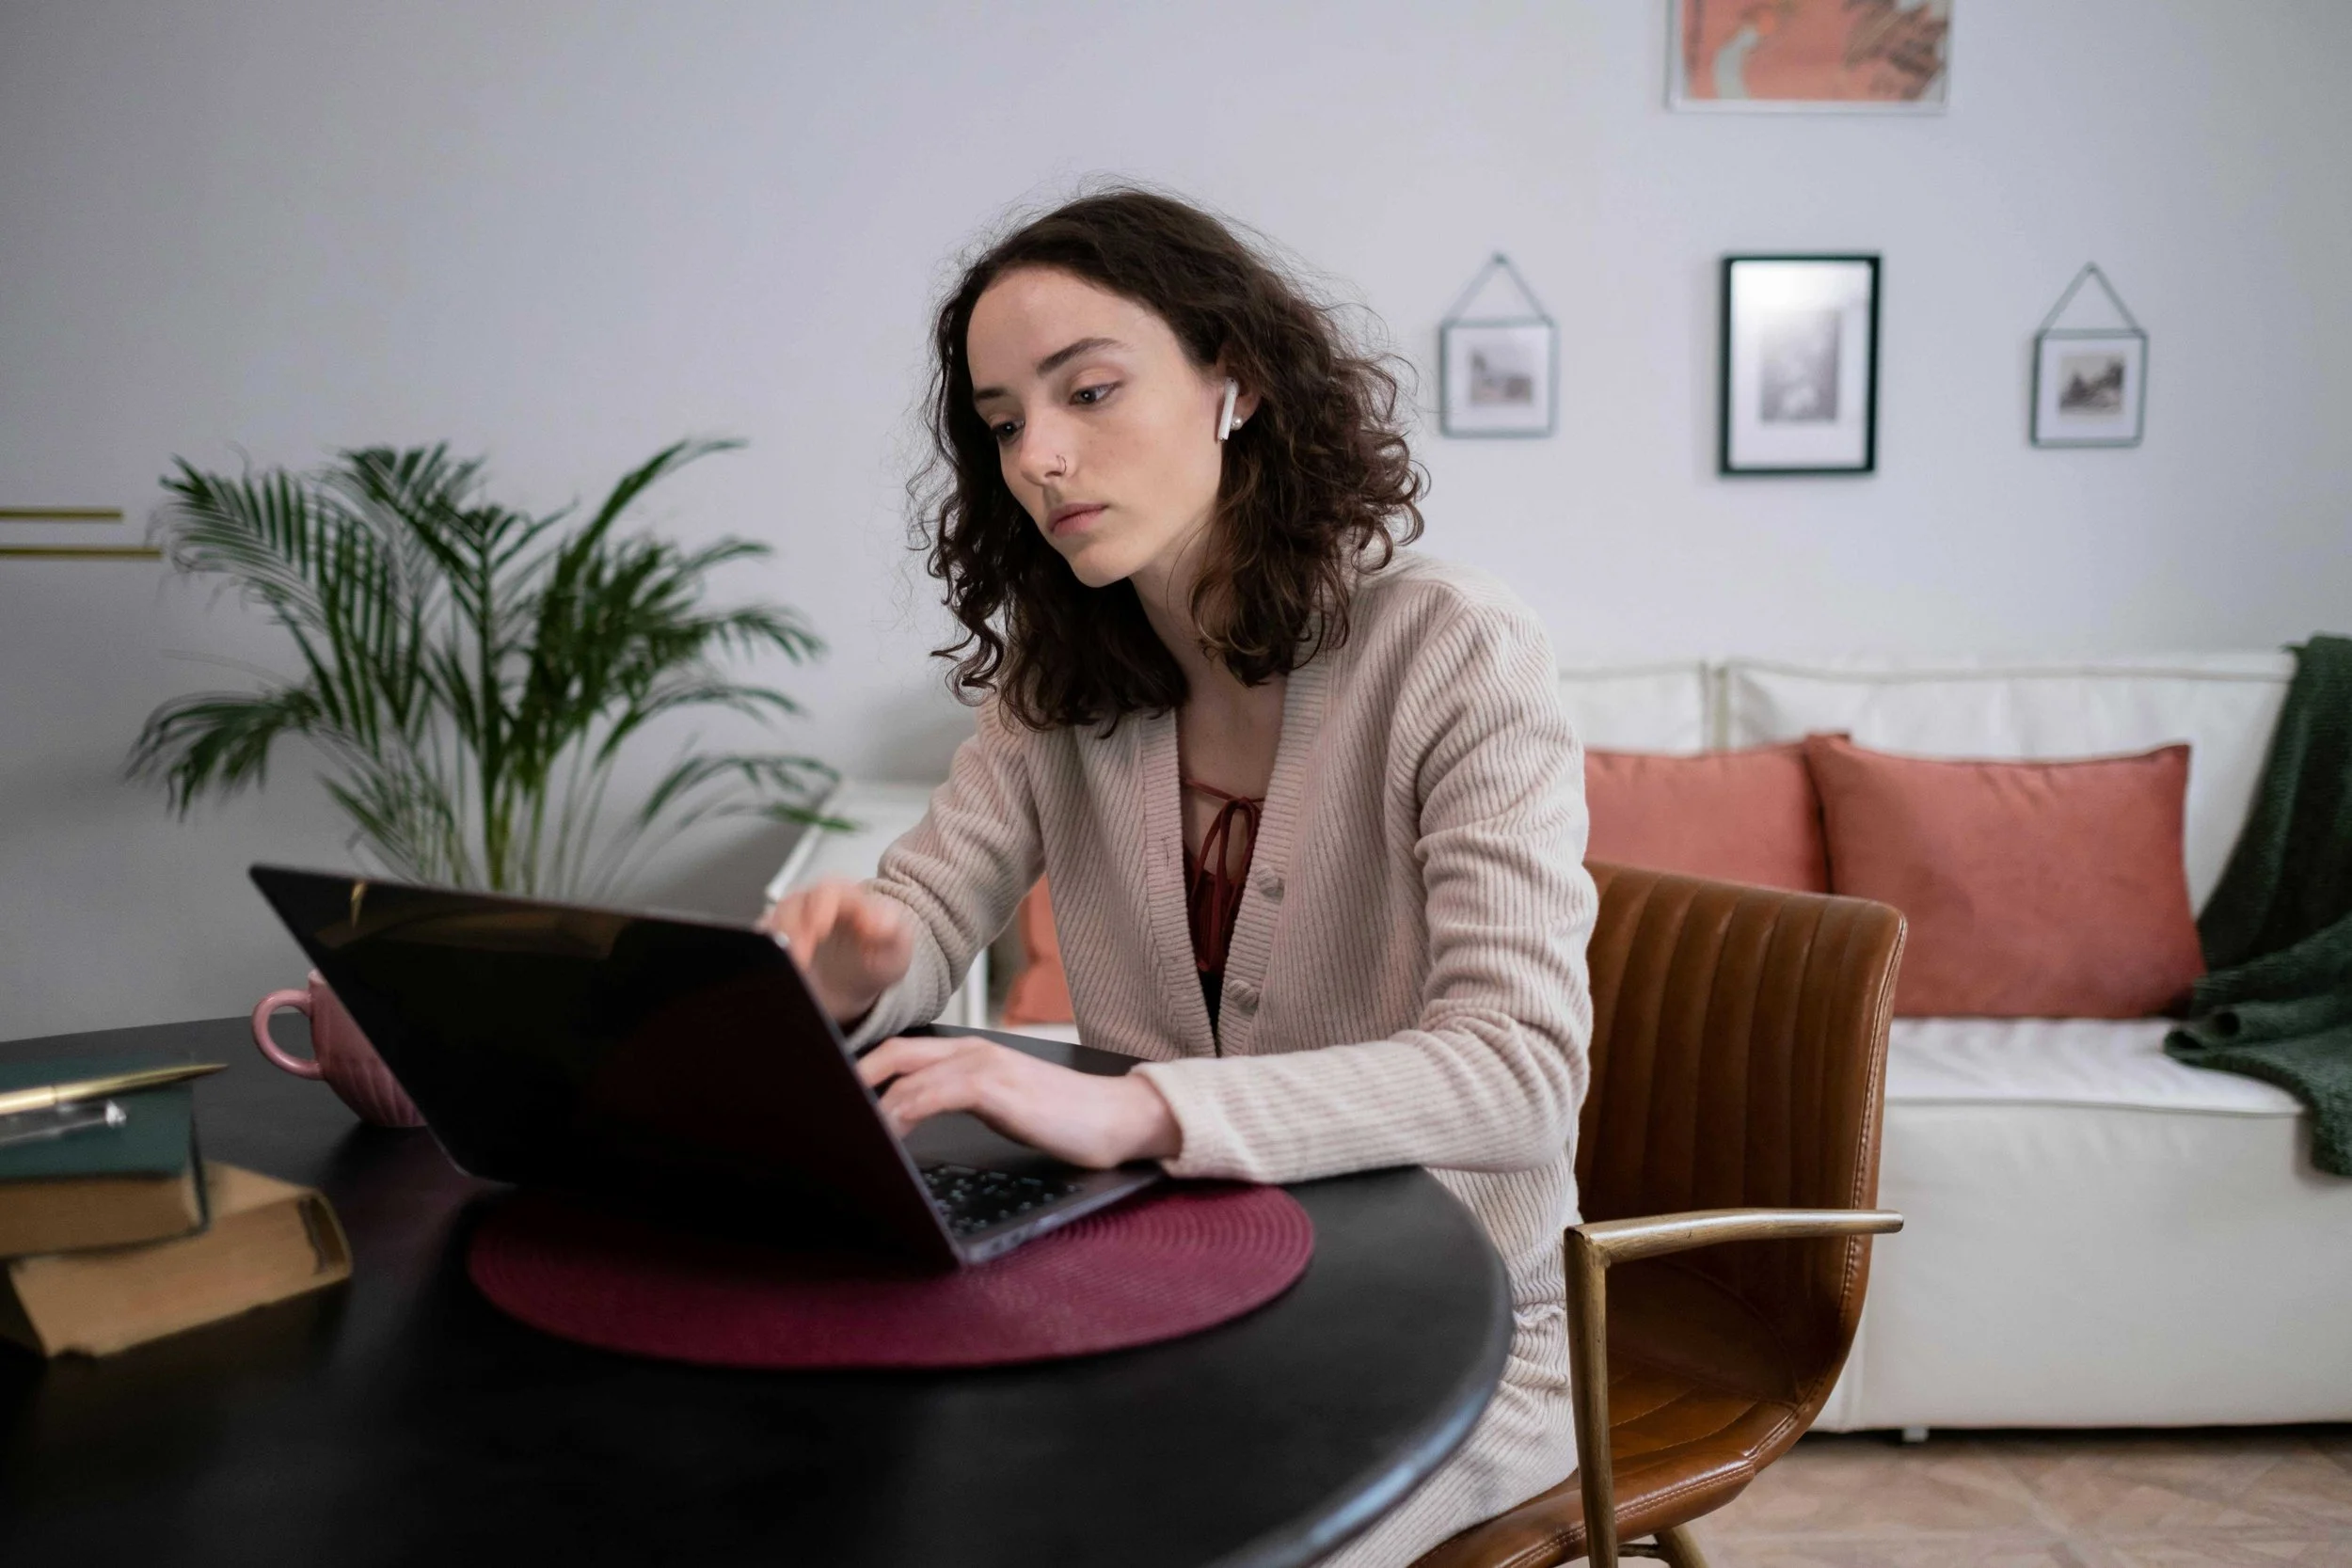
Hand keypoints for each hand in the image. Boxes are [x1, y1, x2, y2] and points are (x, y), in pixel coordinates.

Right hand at [757, 876, 914, 1026]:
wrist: (858, 984)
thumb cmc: (877, 960)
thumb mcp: (897, 947)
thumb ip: (893, 930)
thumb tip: (882, 921)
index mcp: (845, 897)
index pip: (829, 891)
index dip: (822, 906)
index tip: (820, 927)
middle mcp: (813, 905)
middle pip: (794, 905)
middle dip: (794, 928)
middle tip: (801, 954)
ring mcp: (791, 923)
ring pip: (774, 921)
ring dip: (778, 941)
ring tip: (791, 965)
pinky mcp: (777, 942)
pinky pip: (762, 941)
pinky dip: (763, 951)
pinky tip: (773, 964)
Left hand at [855, 1035, 1182, 1169]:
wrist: (1116, 1119)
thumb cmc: (1062, 1119)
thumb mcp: (1002, 1106)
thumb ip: (961, 1103)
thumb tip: (912, 1123)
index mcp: (971, 1053)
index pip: (903, 1050)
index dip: (864, 1068)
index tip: (834, 1093)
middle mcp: (972, 1050)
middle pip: (894, 1052)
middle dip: (852, 1077)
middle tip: (820, 1104)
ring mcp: (983, 1064)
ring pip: (905, 1072)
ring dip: (868, 1101)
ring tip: (842, 1126)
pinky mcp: (994, 1086)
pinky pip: (930, 1093)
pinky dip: (899, 1111)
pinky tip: (884, 1131)